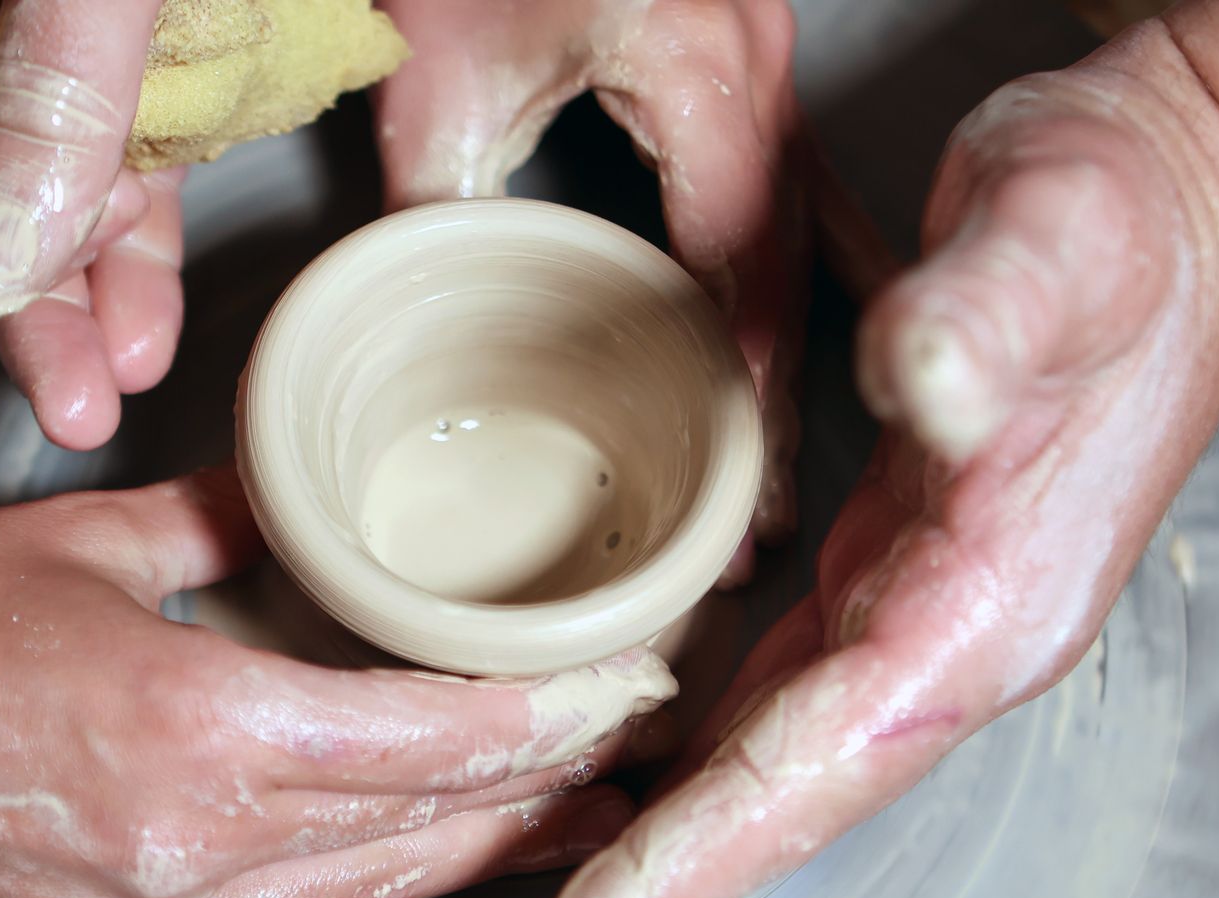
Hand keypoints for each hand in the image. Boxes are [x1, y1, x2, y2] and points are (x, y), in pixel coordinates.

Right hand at [0, 468, 674, 897]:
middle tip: (638, 744)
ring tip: (580, 835)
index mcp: (197, 720)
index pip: (431, 732)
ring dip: (481, 869)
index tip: (630, 681)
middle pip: (420, 820)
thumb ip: (234, 523)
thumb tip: (318, 501)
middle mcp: (191, 842)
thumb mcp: (90, 539)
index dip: (549, 712)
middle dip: (544, 781)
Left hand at [374, 0, 856, 583]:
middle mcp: (754, 70)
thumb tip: (425, 308)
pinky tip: (745, 346)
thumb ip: (439, 197)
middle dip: (776, 396)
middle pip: (790, 266)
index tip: (750, 486)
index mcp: (702, 73)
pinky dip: (763, 279)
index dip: (752, 389)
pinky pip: (773, 191)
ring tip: (754, 458)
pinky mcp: (736, 61)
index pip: (748, 268)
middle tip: (759, 516)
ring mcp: (758, 61)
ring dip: (775, 346)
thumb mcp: (443, 66)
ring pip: (793, 233)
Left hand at [476, 23, 1218, 897]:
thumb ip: (987, 322)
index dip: (678, 881)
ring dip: (651, 851)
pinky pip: (761, 689)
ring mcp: (906, 611)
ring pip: (754, 763)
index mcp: (977, 608)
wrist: (1173, 208)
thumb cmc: (1119, 230)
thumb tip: (920, 385)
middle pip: (765, 810)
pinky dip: (681, 751)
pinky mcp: (878, 566)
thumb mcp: (1057, 244)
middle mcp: (936, 640)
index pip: (802, 780)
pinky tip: (611, 769)